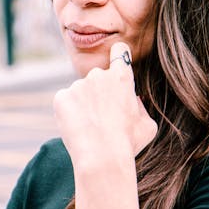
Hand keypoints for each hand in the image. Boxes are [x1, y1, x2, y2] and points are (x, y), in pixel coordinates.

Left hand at [53, 42, 157, 171]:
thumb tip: (132, 100)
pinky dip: (69, 113)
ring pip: (81, 92)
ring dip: (84, 104)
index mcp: (121, 77)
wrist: (101, 157)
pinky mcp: (61, 98)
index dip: (119, 55)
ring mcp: (77, 85)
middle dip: (99, 92)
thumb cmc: (128, 143)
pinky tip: (78, 128)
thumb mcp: (147, 125)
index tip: (117, 61)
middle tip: (103, 117)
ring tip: (91, 128)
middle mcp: (98, 75)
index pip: (119, 51)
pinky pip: (66, 102)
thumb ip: (141, 108)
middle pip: (98, 78)